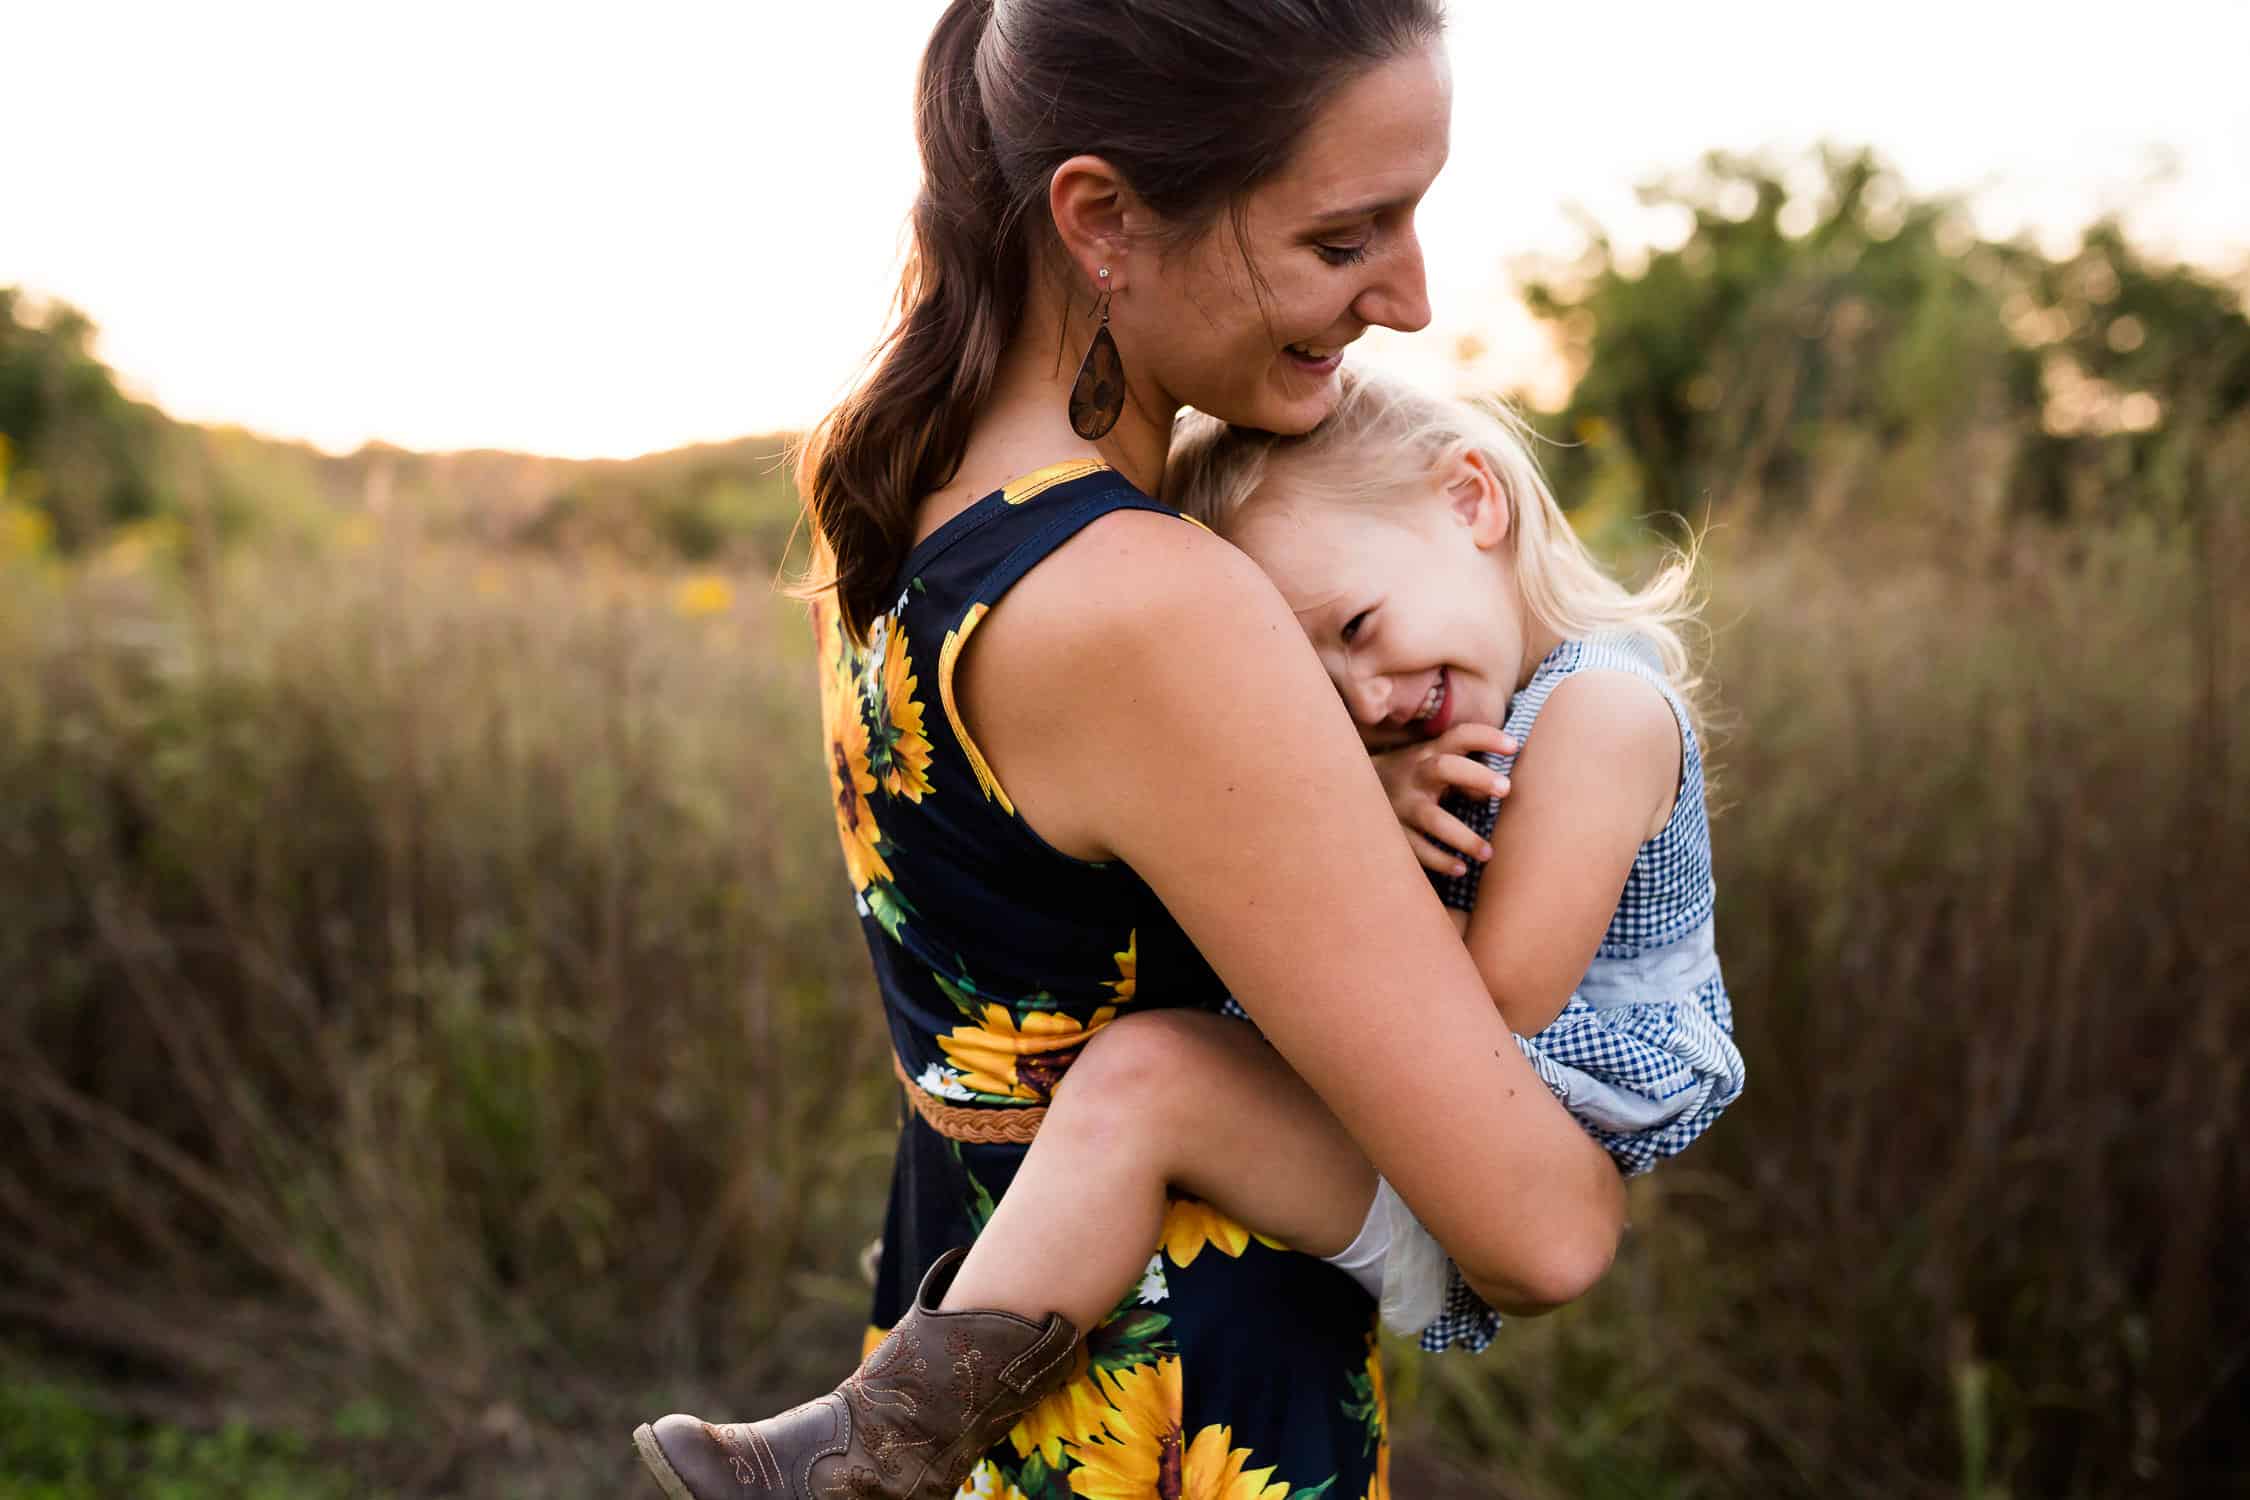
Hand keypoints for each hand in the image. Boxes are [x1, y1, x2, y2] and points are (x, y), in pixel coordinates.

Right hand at [1369, 723, 1516, 875]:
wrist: (1351, 791)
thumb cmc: (1409, 779)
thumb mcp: (1430, 765)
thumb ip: (1465, 773)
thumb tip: (1501, 790)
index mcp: (1428, 754)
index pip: (1459, 737)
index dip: (1486, 737)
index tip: (1513, 745)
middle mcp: (1415, 776)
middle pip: (1445, 768)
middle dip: (1477, 776)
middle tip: (1506, 789)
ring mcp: (1402, 806)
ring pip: (1433, 819)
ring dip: (1463, 837)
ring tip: (1488, 853)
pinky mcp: (1393, 832)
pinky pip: (1417, 850)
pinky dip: (1440, 860)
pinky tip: (1460, 868)